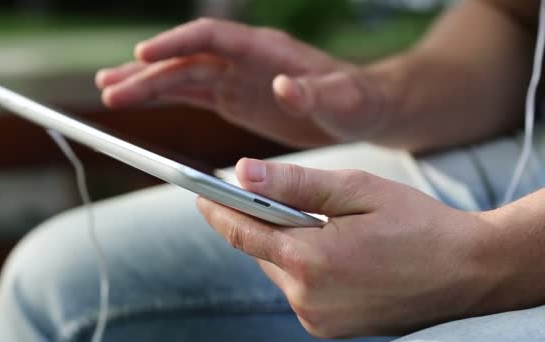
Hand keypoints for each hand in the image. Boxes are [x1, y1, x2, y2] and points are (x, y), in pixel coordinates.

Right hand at [95, 18, 389, 147]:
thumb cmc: (356, 102)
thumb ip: (314, 93)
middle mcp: (244, 60)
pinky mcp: (235, 99)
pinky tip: (139, 100)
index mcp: (265, 50)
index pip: (211, 38)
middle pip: (186, 60)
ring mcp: (236, 79)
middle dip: (147, 74)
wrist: (361, 111)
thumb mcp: (343, 100)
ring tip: (109, 92)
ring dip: (145, 85)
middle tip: (109, 90)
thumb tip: (282, 87)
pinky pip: (192, 95)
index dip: (176, 44)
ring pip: (181, 77)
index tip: (143, 55)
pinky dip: (164, 98)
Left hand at [197, 158, 499, 337]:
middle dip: (260, 221)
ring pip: (278, 269)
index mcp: (311, 260)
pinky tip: (330, 250)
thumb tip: (241, 173)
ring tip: (319, 224)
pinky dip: (302, 265)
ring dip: (285, 244)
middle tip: (267, 195)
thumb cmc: (417, 223)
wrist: (467, 273)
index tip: (198, 191)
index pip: (243, 231)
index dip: (217, 209)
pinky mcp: (327, 328)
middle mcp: (307, 298)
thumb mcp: (356, 190)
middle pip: (261, 250)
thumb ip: (294, 184)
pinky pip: (297, 288)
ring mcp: (317, 319)